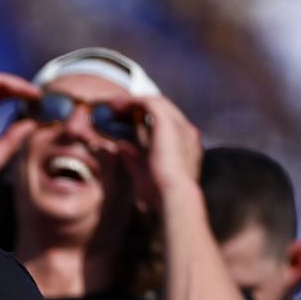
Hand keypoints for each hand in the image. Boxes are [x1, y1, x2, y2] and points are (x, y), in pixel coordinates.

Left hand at [114, 94, 203, 213]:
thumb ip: (134, 158)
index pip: (167, 124)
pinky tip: (117, 105)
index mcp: (186, 146)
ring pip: (157, 103)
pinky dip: (133, 102)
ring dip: (134, 102)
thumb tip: (122, 146)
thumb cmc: (160, 194)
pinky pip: (150, 103)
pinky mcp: (169, 123)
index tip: (127, 121)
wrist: (173, 197)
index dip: (146, 120)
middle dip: (139, 107)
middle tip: (117, 109)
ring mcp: (181, 126)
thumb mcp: (144, 172)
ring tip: (113, 104)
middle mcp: (187, 132)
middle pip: (163, 110)